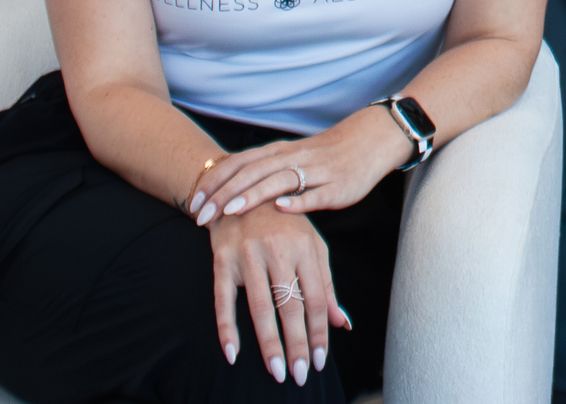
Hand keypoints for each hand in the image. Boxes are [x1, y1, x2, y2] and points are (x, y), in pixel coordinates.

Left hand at [189, 111, 411, 230]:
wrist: (369, 140)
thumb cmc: (325, 154)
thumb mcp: (290, 157)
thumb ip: (263, 170)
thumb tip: (227, 191)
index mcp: (278, 152)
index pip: (238, 164)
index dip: (214, 183)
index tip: (193, 204)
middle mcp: (292, 157)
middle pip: (251, 173)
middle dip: (223, 194)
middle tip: (201, 216)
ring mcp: (315, 171)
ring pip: (278, 180)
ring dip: (252, 196)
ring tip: (230, 212)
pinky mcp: (337, 186)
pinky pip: (315, 194)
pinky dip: (298, 201)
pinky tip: (281, 209)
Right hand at [207, 204, 350, 384]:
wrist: (243, 191)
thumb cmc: (284, 225)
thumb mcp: (312, 247)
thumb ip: (326, 286)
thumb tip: (343, 324)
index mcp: (306, 248)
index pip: (317, 299)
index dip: (319, 333)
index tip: (320, 361)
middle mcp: (279, 250)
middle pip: (291, 306)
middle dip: (297, 345)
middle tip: (301, 376)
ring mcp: (249, 254)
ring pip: (261, 307)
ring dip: (269, 344)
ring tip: (277, 372)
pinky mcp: (222, 259)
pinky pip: (223, 300)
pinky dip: (227, 328)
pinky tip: (233, 354)